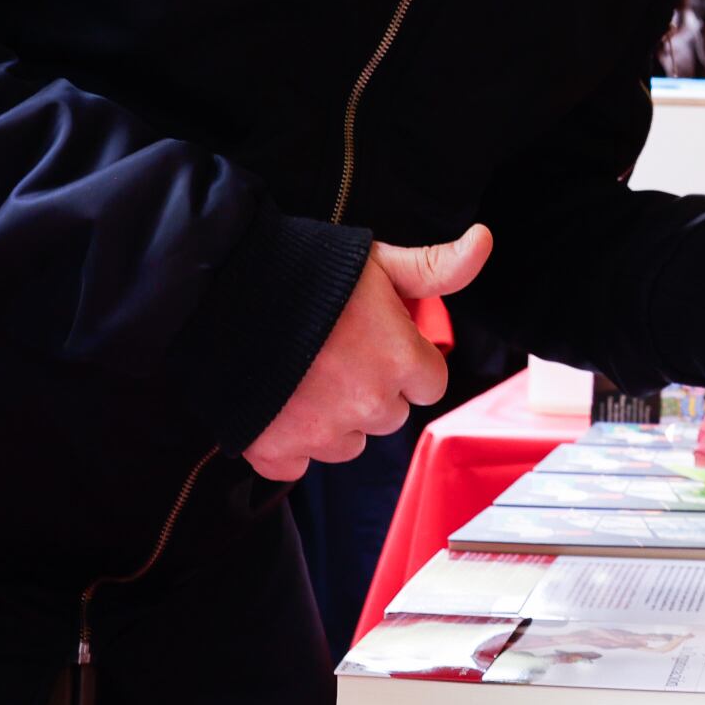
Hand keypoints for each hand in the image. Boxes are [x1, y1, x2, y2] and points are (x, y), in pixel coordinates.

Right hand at [243, 225, 490, 480]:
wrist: (221, 290)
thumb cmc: (306, 272)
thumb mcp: (379, 262)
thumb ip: (436, 266)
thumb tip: (484, 240)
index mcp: (401, 361)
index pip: (429, 384)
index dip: (407, 361)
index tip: (378, 342)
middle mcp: (369, 405)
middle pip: (390, 415)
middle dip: (372, 389)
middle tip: (336, 351)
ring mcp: (322, 433)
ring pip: (348, 443)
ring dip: (334, 419)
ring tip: (305, 374)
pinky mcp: (275, 450)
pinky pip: (298, 464)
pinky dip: (288, 442)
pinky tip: (278, 402)